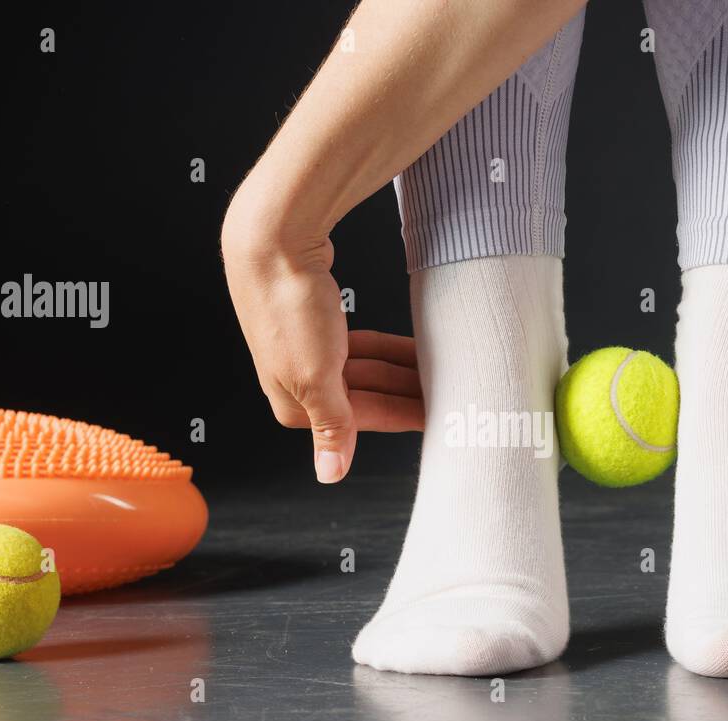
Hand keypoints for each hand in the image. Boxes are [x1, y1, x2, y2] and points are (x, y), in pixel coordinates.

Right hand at [222, 207, 422, 483]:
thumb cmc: (288, 305)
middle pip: (370, 395)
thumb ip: (331, 426)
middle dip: (409, 393)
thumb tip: (329, 474)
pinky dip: (388, 348)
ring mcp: (308, 350)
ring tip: (442, 370)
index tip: (447, 417)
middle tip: (455, 391)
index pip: (369, 419)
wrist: (272, 238)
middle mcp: (301, 381)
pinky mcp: (317, 322)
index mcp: (297, 404)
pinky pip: (363, 344)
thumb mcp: (314, 377)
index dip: (409, 415)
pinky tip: (410, 350)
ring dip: (403, 371)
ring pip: (370, 369)